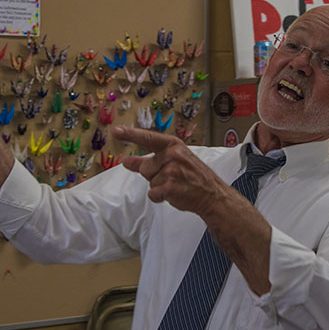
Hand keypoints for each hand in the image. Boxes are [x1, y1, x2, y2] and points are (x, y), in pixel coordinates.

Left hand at [112, 126, 236, 215]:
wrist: (212, 194)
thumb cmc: (193, 176)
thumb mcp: (173, 161)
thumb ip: (147, 160)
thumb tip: (126, 161)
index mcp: (173, 145)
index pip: (148, 138)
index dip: (130, 134)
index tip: (116, 131)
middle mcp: (172, 155)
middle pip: (145, 168)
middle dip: (154, 175)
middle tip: (173, 177)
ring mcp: (172, 170)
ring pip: (149, 182)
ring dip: (159, 187)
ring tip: (176, 185)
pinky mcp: (171, 186)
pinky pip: (153, 194)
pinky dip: (160, 197)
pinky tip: (174, 194)